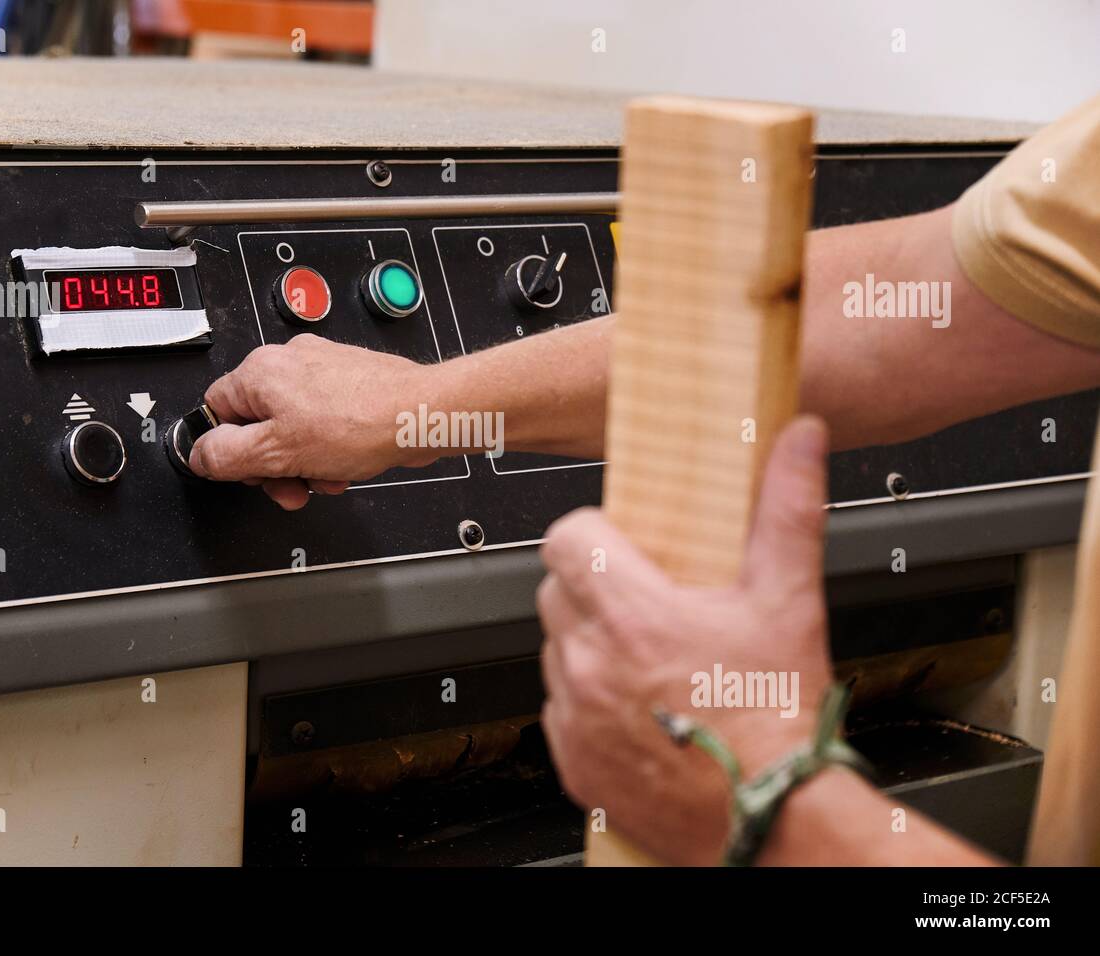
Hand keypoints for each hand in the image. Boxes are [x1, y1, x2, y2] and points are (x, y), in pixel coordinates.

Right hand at [189, 334, 435, 509]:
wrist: (420, 414)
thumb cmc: (360, 424)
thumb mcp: (278, 453)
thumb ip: (228, 456)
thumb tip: (200, 455)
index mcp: (260, 372)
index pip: (216, 410)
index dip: (229, 449)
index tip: (249, 472)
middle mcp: (288, 361)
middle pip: (257, 423)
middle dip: (274, 463)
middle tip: (291, 485)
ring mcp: (321, 369)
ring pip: (292, 427)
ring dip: (304, 461)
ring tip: (326, 474)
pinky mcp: (348, 381)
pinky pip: (322, 421)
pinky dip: (328, 447)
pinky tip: (344, 463)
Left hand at [537, 416, 833, 864]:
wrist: (773, 819)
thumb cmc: (777, 721)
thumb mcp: (789, 601)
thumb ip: (787, 510)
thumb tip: (798, 441)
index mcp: (633, 616)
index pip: (565, 539)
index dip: (592, 534)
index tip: (621, 545)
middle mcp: (590, 663)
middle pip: (557, 592)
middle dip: (594, 588)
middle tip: (646, 604)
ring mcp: (575, 715)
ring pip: (557, 650)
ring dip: (591, 646)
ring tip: (650, 662)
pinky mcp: (572, 761)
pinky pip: (559, 710)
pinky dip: (588, 703)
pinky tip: (640, 709)